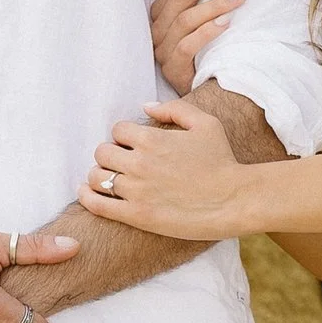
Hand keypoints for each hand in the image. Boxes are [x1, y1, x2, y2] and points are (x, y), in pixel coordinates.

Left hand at [79, 99, 252, 242]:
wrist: (233, 200)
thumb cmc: (222, 161)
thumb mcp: (206, 124)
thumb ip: (173, 109)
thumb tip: (145, 107)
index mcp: (153, 139)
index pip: (117, 130)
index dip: (124, 136)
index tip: (133, 146)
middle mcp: (140, 163)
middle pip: (102, 152)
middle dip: (110, 154)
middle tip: (121, 163)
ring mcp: (136, 190)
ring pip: (96, 177)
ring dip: (100, 175)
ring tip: (109, 179)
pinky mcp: (136, 215)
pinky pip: (97, 204)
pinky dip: (88, 197)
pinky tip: (89, 194)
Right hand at [149, 0, 245, 91]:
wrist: (198, 87)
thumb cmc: (198, 44)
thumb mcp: (193, 10)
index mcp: (161, 7)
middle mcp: (157, 25)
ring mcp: (162, 48)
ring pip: (185, 19)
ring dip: (215, 4)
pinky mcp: (172, 69)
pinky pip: (186, 46)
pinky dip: (207, 32)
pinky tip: (227, 24)